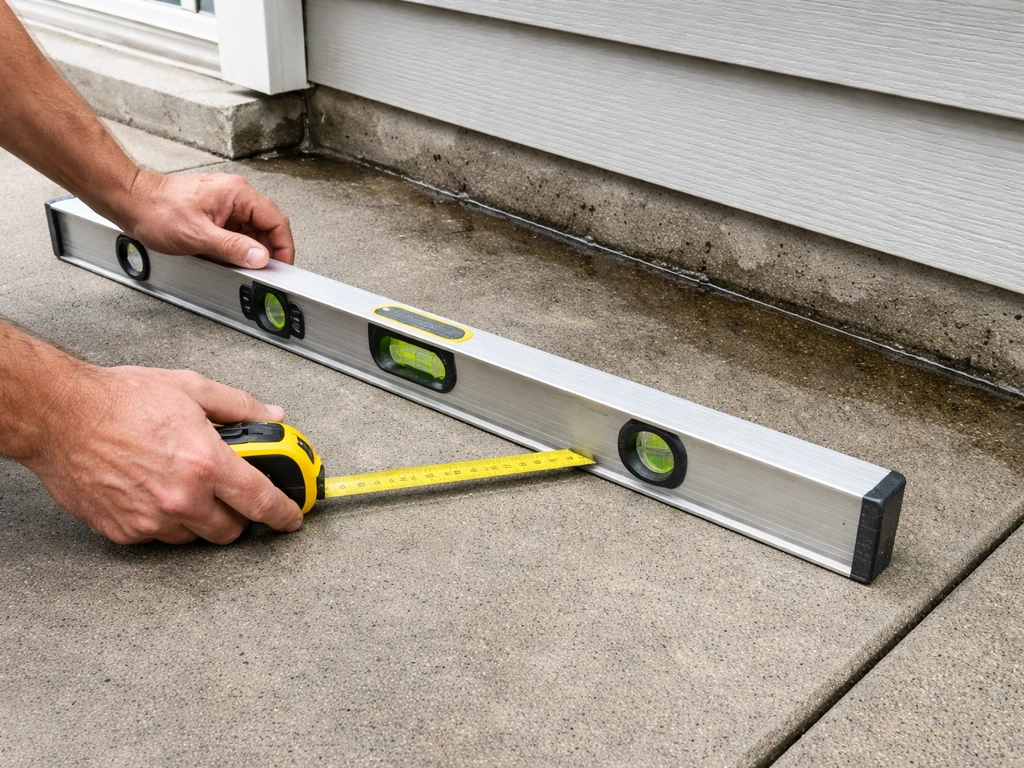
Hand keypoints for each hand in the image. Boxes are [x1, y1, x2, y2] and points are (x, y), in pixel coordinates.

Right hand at [25, 364, 303, 544]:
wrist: (60, 415)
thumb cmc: (119, 400)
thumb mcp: (191, 389)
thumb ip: (239, 406)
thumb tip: (271, 416)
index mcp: (205, 463)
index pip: (261, 500)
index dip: (284, 513)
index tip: (292, 518)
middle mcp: (181, 497)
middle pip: (231, 529)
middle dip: (238, 514)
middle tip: (230, 493)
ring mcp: (151, 519)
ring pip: (195, 536)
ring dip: (200, 518)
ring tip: (184, 484)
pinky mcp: (124, 531)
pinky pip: (159, 537)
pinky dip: (165, 520)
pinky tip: (154, 491)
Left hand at [123, 169, 294, 268]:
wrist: (132, 202)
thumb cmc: (157, 211)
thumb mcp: (198, 235)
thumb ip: (234, 248)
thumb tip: (260, 258)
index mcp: (237, 193)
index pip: (276, 220)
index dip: (283, 246)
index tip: (282, 265)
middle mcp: (235, 194)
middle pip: (266, 225)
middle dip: (266, 250)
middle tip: (260, 270)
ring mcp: (226, 203)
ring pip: (252, 230)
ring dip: (249, 249)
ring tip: (238, 263)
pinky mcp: (216, 212)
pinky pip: (237, 231)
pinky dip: (236, 246)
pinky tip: (227, 257)